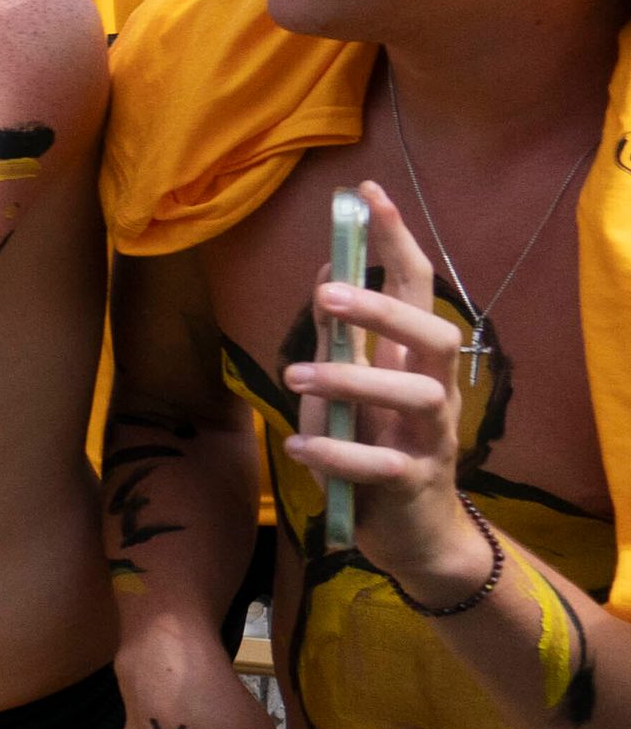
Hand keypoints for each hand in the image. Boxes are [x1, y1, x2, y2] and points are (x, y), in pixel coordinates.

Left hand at [286, 183, 489, 604]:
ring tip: (295, 378)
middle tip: (329, 296)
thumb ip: (340, 338)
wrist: (413, 536)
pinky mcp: (413, 485)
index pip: (417, 287)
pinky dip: (338, 455)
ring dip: (352, 381)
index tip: (369, 193)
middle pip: (433, 334)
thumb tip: (326, 272)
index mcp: (413, 361)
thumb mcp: (351, 389)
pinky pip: (381, 466)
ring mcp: (429, 438)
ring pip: (414, 396)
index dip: (397, 240)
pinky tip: (299, 448)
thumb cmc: (375, 452)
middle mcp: (433, 391)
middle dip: (386, 310)